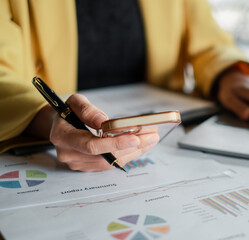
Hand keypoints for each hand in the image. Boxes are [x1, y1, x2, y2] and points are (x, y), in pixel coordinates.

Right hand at [27, 94, 158, 171]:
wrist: (58, 125)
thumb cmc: (67, 111)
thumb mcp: (74, 102)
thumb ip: (86, 109)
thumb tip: (102, 121)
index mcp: (63, 137)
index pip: (91, 145)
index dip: (114, 144)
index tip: (135, 137)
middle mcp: (69, 155)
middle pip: (106, 157)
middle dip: (133, 146)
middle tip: (153, 135)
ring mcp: (79, 164)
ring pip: (112, 163)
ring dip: (135, 151)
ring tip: (152, 138)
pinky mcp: (89, 166)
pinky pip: (112, 164)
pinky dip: (129, 154)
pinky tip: (142, 145)